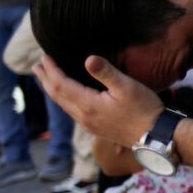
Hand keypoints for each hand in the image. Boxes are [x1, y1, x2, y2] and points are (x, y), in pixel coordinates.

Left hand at [35, 54, 162, 146]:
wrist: (155, 135)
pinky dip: (64, 98)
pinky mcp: (96, 127)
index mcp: (88, 105)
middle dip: (45, 80)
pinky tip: (68, 95)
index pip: (61, 85)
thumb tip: (88, 58)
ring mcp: (88, 124)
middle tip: (36, 66)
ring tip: (47, 78)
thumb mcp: (127, 86)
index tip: (44, 56)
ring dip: (53, 90)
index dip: (51, 70)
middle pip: (57, 96)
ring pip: (63, 104)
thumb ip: (106, 72)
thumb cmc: (144, 109)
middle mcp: (83, 116)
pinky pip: (72, 111)